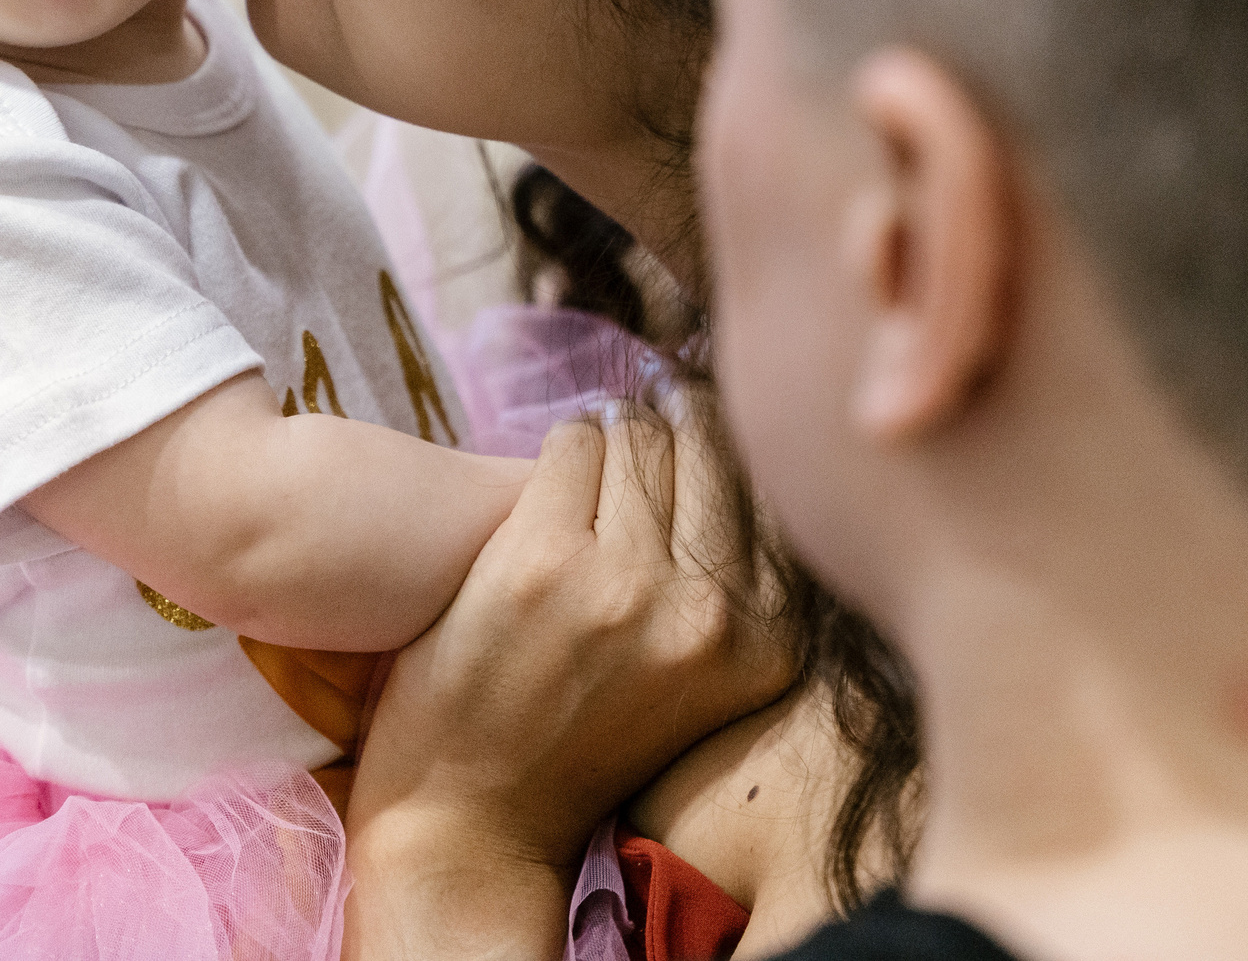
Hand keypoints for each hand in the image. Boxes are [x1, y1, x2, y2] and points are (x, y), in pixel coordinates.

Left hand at [341, 404, 794, 958]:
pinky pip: (571, 444)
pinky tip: (559, 470)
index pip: (770, 490)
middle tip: (648, 422)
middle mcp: (712, 613)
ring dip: (616, 434)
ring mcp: (626, 585)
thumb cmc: (587, 742)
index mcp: (771, 643)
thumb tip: (738, 441)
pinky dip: (565, 446)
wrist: (476, 825)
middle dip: (676, 425)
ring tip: (600, 448)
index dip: (729, 449)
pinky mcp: (543, 561)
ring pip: (639, 439)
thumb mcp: (707, 672)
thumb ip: (736, 580)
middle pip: (709, 451)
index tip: (698, 433)